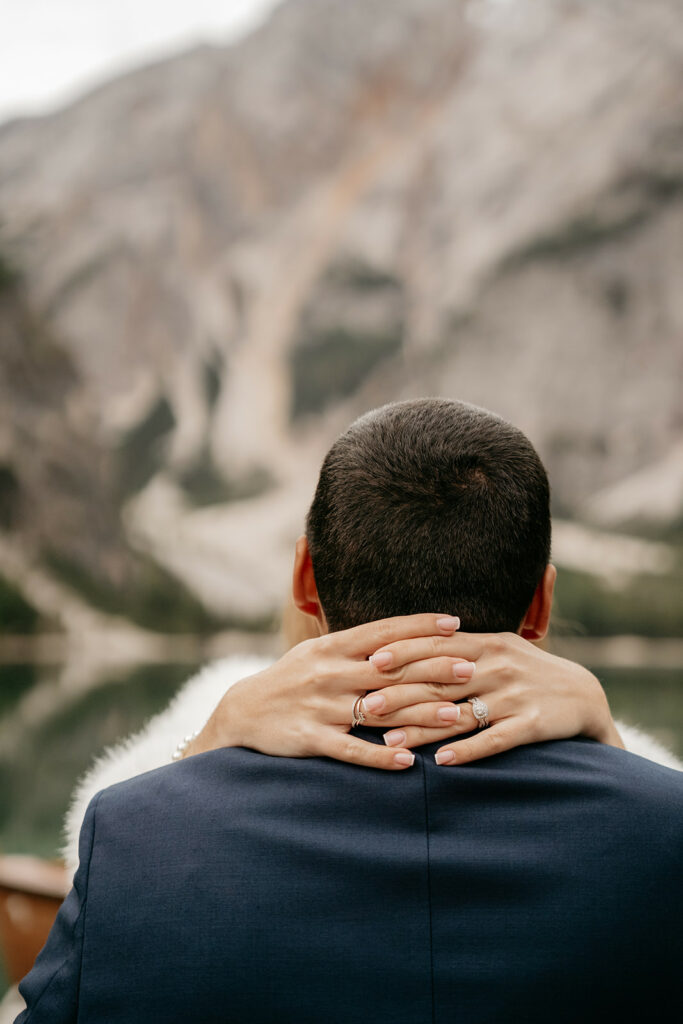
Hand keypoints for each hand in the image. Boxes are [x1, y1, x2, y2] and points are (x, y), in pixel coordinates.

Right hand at [183, 613, 465, 770]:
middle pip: (391, 669)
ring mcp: (321, 706)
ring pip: (379, 710)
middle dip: (433, 667)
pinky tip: (408, 762)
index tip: (455, 622)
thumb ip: (356, 645)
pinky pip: (351, 749)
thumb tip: (403, 635)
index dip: (420, 625)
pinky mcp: (311, 738)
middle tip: (471, 668)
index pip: (384, 631)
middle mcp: (329, 672)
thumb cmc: (291, 679)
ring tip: (456, 716)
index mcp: (332, 647)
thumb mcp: (319, 653)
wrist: (241, 712)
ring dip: (420, 713)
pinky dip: (380, 757)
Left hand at [362, 631, 623, 764]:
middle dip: (402, 693)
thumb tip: (409, 641)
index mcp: (487, 643)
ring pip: (460, 713)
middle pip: (441, 680)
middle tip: (367, 705)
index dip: (405, 651)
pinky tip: (442, 761)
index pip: (439, 645)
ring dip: (423, 728)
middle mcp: (498, 666)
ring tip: (391, 740)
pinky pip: (493, 739)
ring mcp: (514, 695)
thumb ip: (460, 646)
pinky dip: (467, 751)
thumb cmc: (527, 670)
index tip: (372, 660)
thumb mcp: (498, 648)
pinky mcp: (530, 724)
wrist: (584, 694)